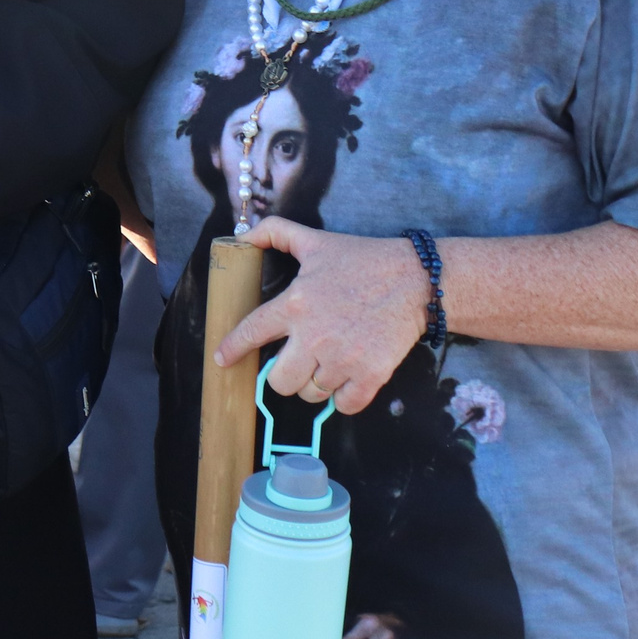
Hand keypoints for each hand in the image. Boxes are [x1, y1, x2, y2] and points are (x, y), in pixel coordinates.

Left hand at [215, 217, 429, 414]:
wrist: (415, 280)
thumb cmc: (363, 259)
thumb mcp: (314, 240)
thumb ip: (275, 233)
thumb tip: (242, 235)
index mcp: (295, 304)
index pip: (251, 333)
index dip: (233, 349)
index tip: (221, 360)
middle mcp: (313, 336)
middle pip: (278, 381)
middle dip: (283, 375)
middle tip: (297, 361)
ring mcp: (342, 359)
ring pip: (310, 394)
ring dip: (314, 384)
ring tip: (328, 362)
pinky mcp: (370, 375)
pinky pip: (343, 406)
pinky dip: (343, 398)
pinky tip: (348, 379)